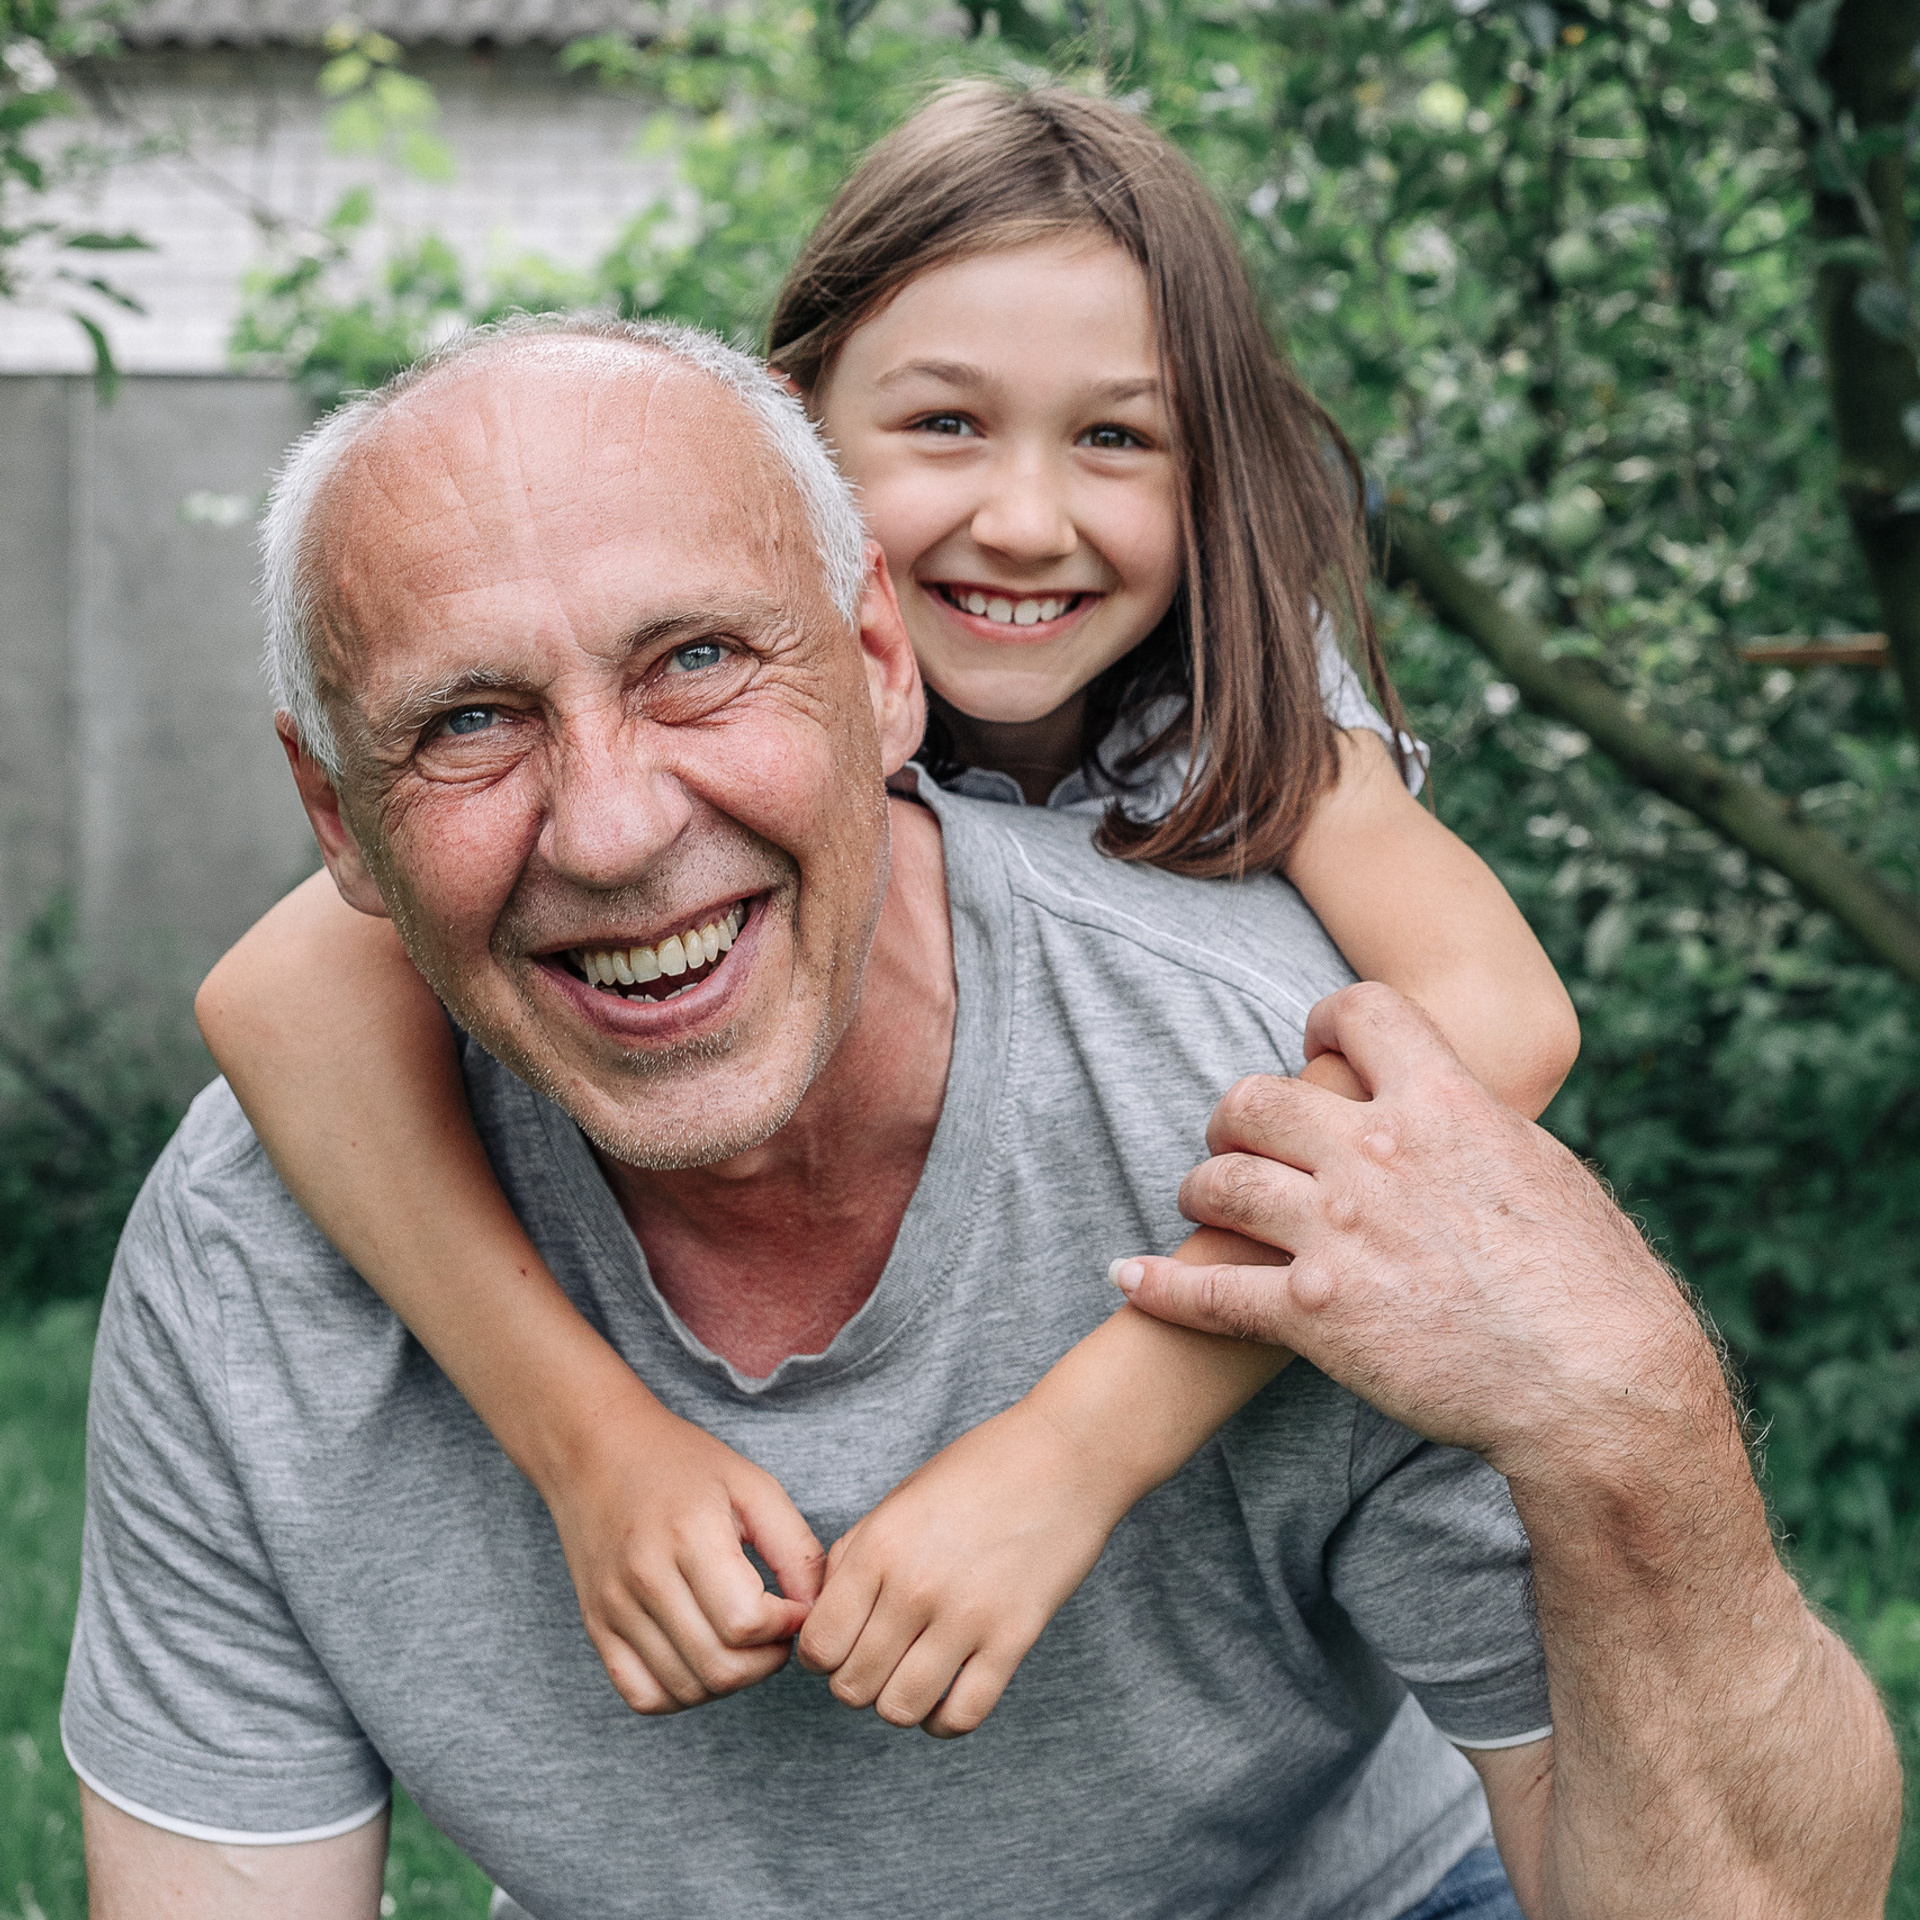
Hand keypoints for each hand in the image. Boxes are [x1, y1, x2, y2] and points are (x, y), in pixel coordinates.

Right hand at [540, 1383, 824, 1715]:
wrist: (596, 1450)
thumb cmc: (681, 1463)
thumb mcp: (752, 1486)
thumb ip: (795, 1549)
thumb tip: (817, 1609)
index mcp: (689, 1536)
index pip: (746, 1624)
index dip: (786, 1627)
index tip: (794, 1606)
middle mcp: (644, 1578)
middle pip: (719, 1668)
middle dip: (766, 1661)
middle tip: (776, 1631)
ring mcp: (614, 1608)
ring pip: (686, 1689)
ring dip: (730, 1679)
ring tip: (743, 1641)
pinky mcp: (596, 1627)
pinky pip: (644, 1696)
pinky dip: (682, 1693)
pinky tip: (702, 1656)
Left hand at [796, 1398, 1133, 1737]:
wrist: (1066, 1455)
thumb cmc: (980, 1470)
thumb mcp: (900, 1499)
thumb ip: (855, 1556)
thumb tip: (824, 1614)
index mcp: (880, 1546)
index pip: (818, 1646)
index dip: (821, 1656)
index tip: (842, 1645)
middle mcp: (915, 1586)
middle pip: (852, 1687)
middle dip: (857, 1682)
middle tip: (878, 1659)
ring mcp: (967, 1616)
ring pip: (899, 1710)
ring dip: (898, 1702)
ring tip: (912, 1675)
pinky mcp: (1014, 1637)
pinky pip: (962, 1715)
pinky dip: (945, 1720)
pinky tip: (947, 1694)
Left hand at [1110, 981, 1713, 1479]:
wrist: (1598, 1384)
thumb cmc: (1597, 1282)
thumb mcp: (1546, 1169)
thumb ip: (1480, 1129)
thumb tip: (1462, 1109)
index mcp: (1442, 1105)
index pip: (1358, 1014)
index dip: (1326, 1022)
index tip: (1316, 1047)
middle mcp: (1375, 1156)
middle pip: (1256, 1097)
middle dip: (1237, 1113)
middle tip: (1238, 1136)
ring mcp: (1335, 1234)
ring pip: (1219, 1180)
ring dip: (1200, 1186)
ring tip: (1202, 1199)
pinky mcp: (1310, 1316)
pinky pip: (1206, 1292)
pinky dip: (1158, 1285)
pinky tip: (1129, 1277)